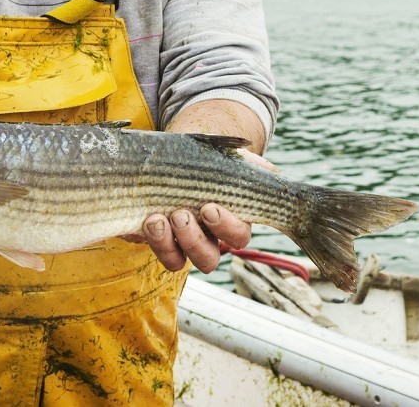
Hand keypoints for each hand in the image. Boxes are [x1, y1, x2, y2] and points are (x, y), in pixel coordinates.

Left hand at [138, 150, 276, 274]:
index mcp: (232, 220)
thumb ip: (251, 164)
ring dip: (169, 244)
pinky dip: (151, 241)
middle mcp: (207, 239)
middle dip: (194, 240)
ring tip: (157, 219)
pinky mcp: (156, 240)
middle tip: (181, 215)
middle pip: (209, 260)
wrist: (172, 155)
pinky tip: (148, 219)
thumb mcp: (230, 157)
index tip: (209, 208)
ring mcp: (179, 243)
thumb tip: (270, 172)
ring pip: (181, 263)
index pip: (238, 236)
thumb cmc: (207, 159)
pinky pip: (155, 252)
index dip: (226, 227)